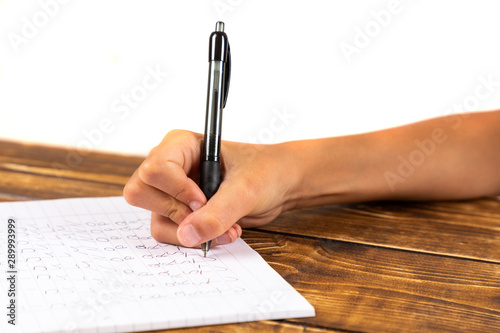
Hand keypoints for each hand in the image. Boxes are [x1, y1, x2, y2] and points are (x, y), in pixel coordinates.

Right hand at [123, 130, 296, 247]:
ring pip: (156, 219)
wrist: (281, 186)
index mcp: (181, 145)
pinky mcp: (182, 212)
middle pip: (141, 193)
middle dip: (176, 213)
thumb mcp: (245, 191)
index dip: (177, 191)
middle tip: (205, 213)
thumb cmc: (266, 171)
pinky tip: (222, 232)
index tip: (202, 201)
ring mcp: (174, 191)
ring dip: (191, 233)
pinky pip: (171, 233)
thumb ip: (217, 213)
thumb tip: (187, 235)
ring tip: (226, 230)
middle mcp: (171, 167)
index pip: (155, 169)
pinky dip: (195, 240)